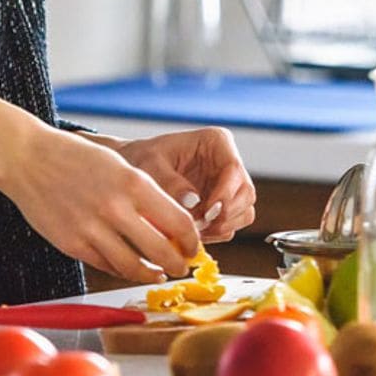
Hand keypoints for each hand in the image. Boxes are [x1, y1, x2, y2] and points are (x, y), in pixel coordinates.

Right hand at [0, 123, 199, 282]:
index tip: (194, 246)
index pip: (178, 222)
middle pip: (160, 251)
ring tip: (158, 274)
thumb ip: (144, 194)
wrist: (30, 158)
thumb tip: (169, 224)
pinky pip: (105, 265)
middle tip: (182, 267)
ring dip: (150, 274)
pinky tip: (129, 267)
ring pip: (132, 266)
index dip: (191, 240)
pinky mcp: (72, 245)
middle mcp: (116, 208)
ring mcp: (92, 229)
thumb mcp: (120, 165)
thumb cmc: (76, 157)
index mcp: (134, 183)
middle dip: (176, 264)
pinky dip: (121, 270)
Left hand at [88, 127, 255, 243]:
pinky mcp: (221, 204)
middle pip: (245, 193)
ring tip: (194, 231)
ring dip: (223, 227)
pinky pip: (231, 224)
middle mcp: (226, 162)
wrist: (131, 172)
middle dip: (226, 215)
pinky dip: (217, 234)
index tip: (207, 212)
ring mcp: (226, 185)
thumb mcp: (150, 166)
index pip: (234, 168)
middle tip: (200, 227)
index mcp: (216, 142)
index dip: (226, 194)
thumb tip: (193, 201)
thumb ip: (170, 183)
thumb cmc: (140, 159)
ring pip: (243, 211)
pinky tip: (195, 233)